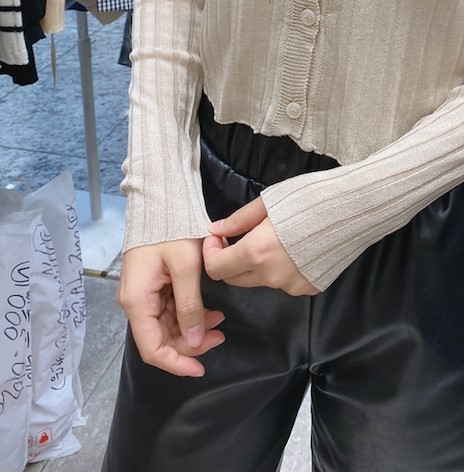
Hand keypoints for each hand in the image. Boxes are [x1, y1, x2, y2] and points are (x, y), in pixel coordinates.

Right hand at [118, 239, 225, 376]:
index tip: (200, 369)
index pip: (152, 348)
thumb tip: (197, 339)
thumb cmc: (171, 229)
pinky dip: (188, 315)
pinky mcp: (152, 288)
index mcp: (137, 301)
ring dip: (192, 329)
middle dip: (190, 344)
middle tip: (220, 335)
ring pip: (167, 327)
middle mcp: (135, 303)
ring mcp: (143, 295)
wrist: (161, 202)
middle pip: (160, 340)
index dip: (176, 363)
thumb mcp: (185, 266)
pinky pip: (169, 311)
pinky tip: (208, 310)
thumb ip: (190, 305)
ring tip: (219, 320)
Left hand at [203, 199, 318, 296]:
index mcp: (256, 253)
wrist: (356, 210)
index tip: (219, 237)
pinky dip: (283, 269)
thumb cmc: (310, 198)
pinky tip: (297, 249)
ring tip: (275, 239)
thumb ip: (240, 220)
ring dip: (257, 265)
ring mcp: (292, 286)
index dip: (211, 252)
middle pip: (235, 279)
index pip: (216, 268)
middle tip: (240, 237)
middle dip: (230, 260)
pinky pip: (285, 283)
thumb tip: (216, 229)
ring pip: (261, 281)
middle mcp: (272, 276)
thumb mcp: (269, 201)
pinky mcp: (310, 289)